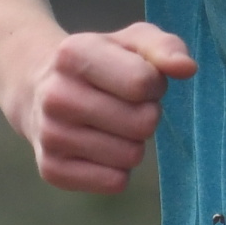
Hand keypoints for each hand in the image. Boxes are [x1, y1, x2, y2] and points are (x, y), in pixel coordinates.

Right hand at [2, 22, 195, 193]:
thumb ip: (165, 47)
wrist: (38, 88)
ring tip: (112, 125)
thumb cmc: (101, 63)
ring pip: (131, 156)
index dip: (153, 84)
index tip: (138, 80)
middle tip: (126, 105)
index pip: (143, 83)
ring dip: (133, 142)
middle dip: (146, 114)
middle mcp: (55, 95)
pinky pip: (114, 182)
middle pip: (141, 123)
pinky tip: (100, 147)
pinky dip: (118, 169)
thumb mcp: (132, 42)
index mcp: (73, 54)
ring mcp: (49, 135)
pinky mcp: (51, 169)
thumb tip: (188, 68)